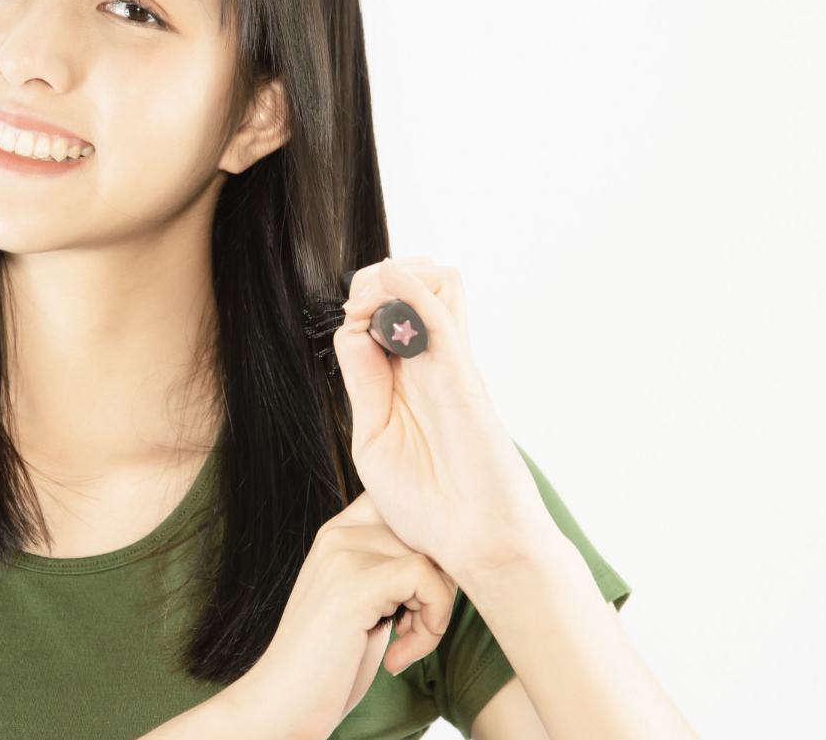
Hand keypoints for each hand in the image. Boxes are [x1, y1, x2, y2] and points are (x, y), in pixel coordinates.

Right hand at [232, 492, 455, 739]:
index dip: (430, 548)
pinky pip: (425, 580)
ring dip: (435, 613)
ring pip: (431, 558)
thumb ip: (390, 569)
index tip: (419, 598)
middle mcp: (337, 534)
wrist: (284, 702)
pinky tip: (400, 655)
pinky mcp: (354, 585)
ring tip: (404, 644)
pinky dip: (430, 625)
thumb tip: (450, 556)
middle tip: (412, 631)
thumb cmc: (328, 663)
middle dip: (438, 589)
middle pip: (427, 534)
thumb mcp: (363, 603)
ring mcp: (343, 555)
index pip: (404, 505)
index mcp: (337, 533)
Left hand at [332, 257, 559, 587]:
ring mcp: (451, 367)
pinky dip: (415, 292)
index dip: (359, 304)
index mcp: (409, 377)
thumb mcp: (374, 438)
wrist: (475, 545)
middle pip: (414, 282)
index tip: (350, 325)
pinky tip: (393, 290)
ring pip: (440, 282)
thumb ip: (364, 385)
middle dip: (373, 281)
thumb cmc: (429, 503)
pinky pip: (443, 318)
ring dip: (397, 281)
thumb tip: (352, 331)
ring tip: (373, 311)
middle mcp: (433, 363)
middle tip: (358, 310)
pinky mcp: (465, 380)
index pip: (386, 308)